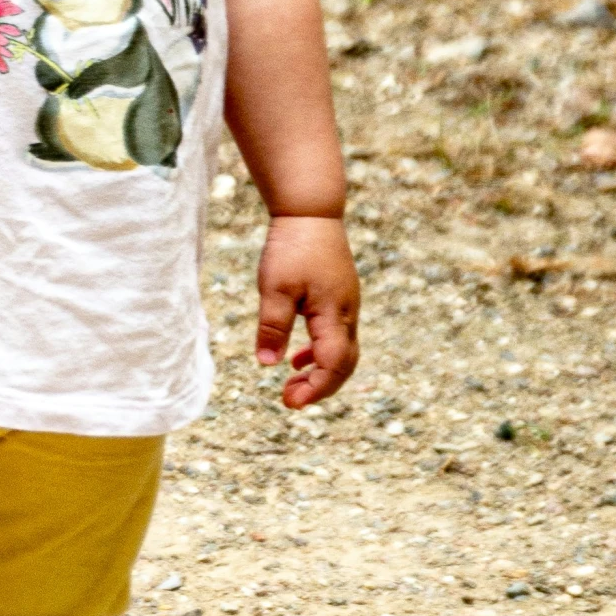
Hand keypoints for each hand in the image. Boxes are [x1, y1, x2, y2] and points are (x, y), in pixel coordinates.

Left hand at [254, 215, 359, 409]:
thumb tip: (267, 364)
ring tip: (291, 385)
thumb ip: (273, 327)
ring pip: (341, 351)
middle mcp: (347, 314)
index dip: (315, 389)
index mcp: (334, 314)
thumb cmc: (292, 247)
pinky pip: (335, 336)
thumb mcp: (275, 288)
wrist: (310, 212)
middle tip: (289, 400)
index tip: (291, 402)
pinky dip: (318, 352)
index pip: (333, 365)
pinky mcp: (339, 298)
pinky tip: (296, 358)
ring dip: (319, 372)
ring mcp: (346, 306)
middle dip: (319, 387)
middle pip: (343, 365)